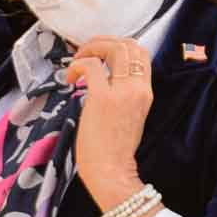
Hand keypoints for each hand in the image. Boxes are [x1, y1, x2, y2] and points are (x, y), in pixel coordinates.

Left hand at [62, 35, 154, 216]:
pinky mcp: (103, 98)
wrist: (112, 174)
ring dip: (92, 48)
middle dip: (104, 42)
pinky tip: (70, 78)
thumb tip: (101, 78)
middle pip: (130, 44)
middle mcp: (138, 88)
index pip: (141, 54)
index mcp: (145, 93)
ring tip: (78, 63)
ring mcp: (122, 92)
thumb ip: (122, 95)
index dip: (120, 45)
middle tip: (87, 54)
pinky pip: (91, 66)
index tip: (101, 55)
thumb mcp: (128, 116)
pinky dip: (77, 65)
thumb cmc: (114, 150)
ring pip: (115, 48)